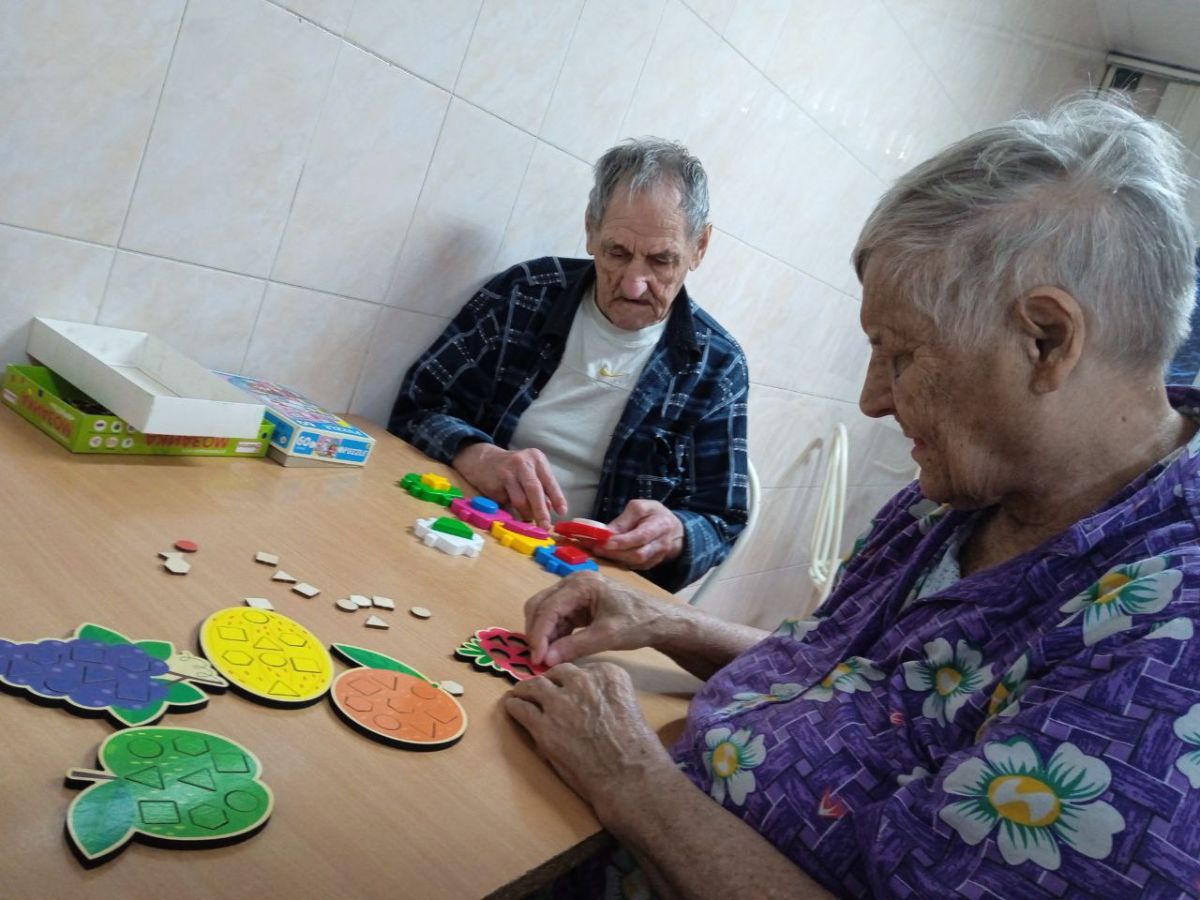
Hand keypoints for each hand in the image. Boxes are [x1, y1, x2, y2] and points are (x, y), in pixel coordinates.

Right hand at [452, 443, 566, 528]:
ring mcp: (507, 472)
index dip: (557, 498)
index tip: (562, 512)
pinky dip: (511, 508)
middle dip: (541, 511)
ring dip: (526, 513)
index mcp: (536, 459)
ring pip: (520, 500)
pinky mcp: (494, 483)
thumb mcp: (531, 473)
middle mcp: (522, 463)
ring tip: (528, 518)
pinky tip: (508, 502)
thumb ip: (541, 489)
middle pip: (535, 489)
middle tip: (545, 526)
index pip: (550, 481)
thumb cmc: (513, 469)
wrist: (483, 460)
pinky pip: (506, 502)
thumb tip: (548, 510)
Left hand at [503, 662, 673, 812]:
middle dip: (549, 682)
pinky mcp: (542, 726)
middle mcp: (581, 681)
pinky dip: (515, 706)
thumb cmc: (635, 749)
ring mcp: (559, 703)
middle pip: (556, 673)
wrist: (627, 775)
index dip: (570, 680)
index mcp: (606, 674)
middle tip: (541, 690)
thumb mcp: (628, 706)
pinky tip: (512, 707)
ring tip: (519, 694)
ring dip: (525, 690)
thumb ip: (605, 696)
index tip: (565, 688)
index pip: (580, 669)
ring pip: (533, 686)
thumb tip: (587, 702)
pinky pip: (521, 708)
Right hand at [524, 570, 671, 666]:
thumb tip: (545, 659)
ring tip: (546, 658)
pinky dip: (554, 634)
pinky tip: (557, 651)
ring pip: (545, 612)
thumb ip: (575, 646)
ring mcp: (575, 591)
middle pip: (540, 605)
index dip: (539, 635)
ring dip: (544, 635)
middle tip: (537, 660)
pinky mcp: (578, 603)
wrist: (660, 620)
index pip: (548, 608)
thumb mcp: (608, 636)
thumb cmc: (638, 623)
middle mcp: (573, 582)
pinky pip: (557, 618)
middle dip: (537, 633)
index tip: (536, 659)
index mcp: (581, 584)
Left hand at [593, 499, 683, 569]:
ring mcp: (658, 556)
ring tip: (600, 552)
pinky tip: (610, 557)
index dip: (623, 541)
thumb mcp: (640, 508)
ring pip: (635, 563)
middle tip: (597, 548)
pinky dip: (621, 563)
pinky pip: (635, 567)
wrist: (672, 528)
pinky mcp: (652, 564)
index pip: (641, 536)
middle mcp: (662, 543)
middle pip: (638, 554)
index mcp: (660, 525)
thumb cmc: (653, 514)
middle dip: (615, 552)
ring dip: (616, 559)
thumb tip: (607, 532)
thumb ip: (624, 519)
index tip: (605, 542)